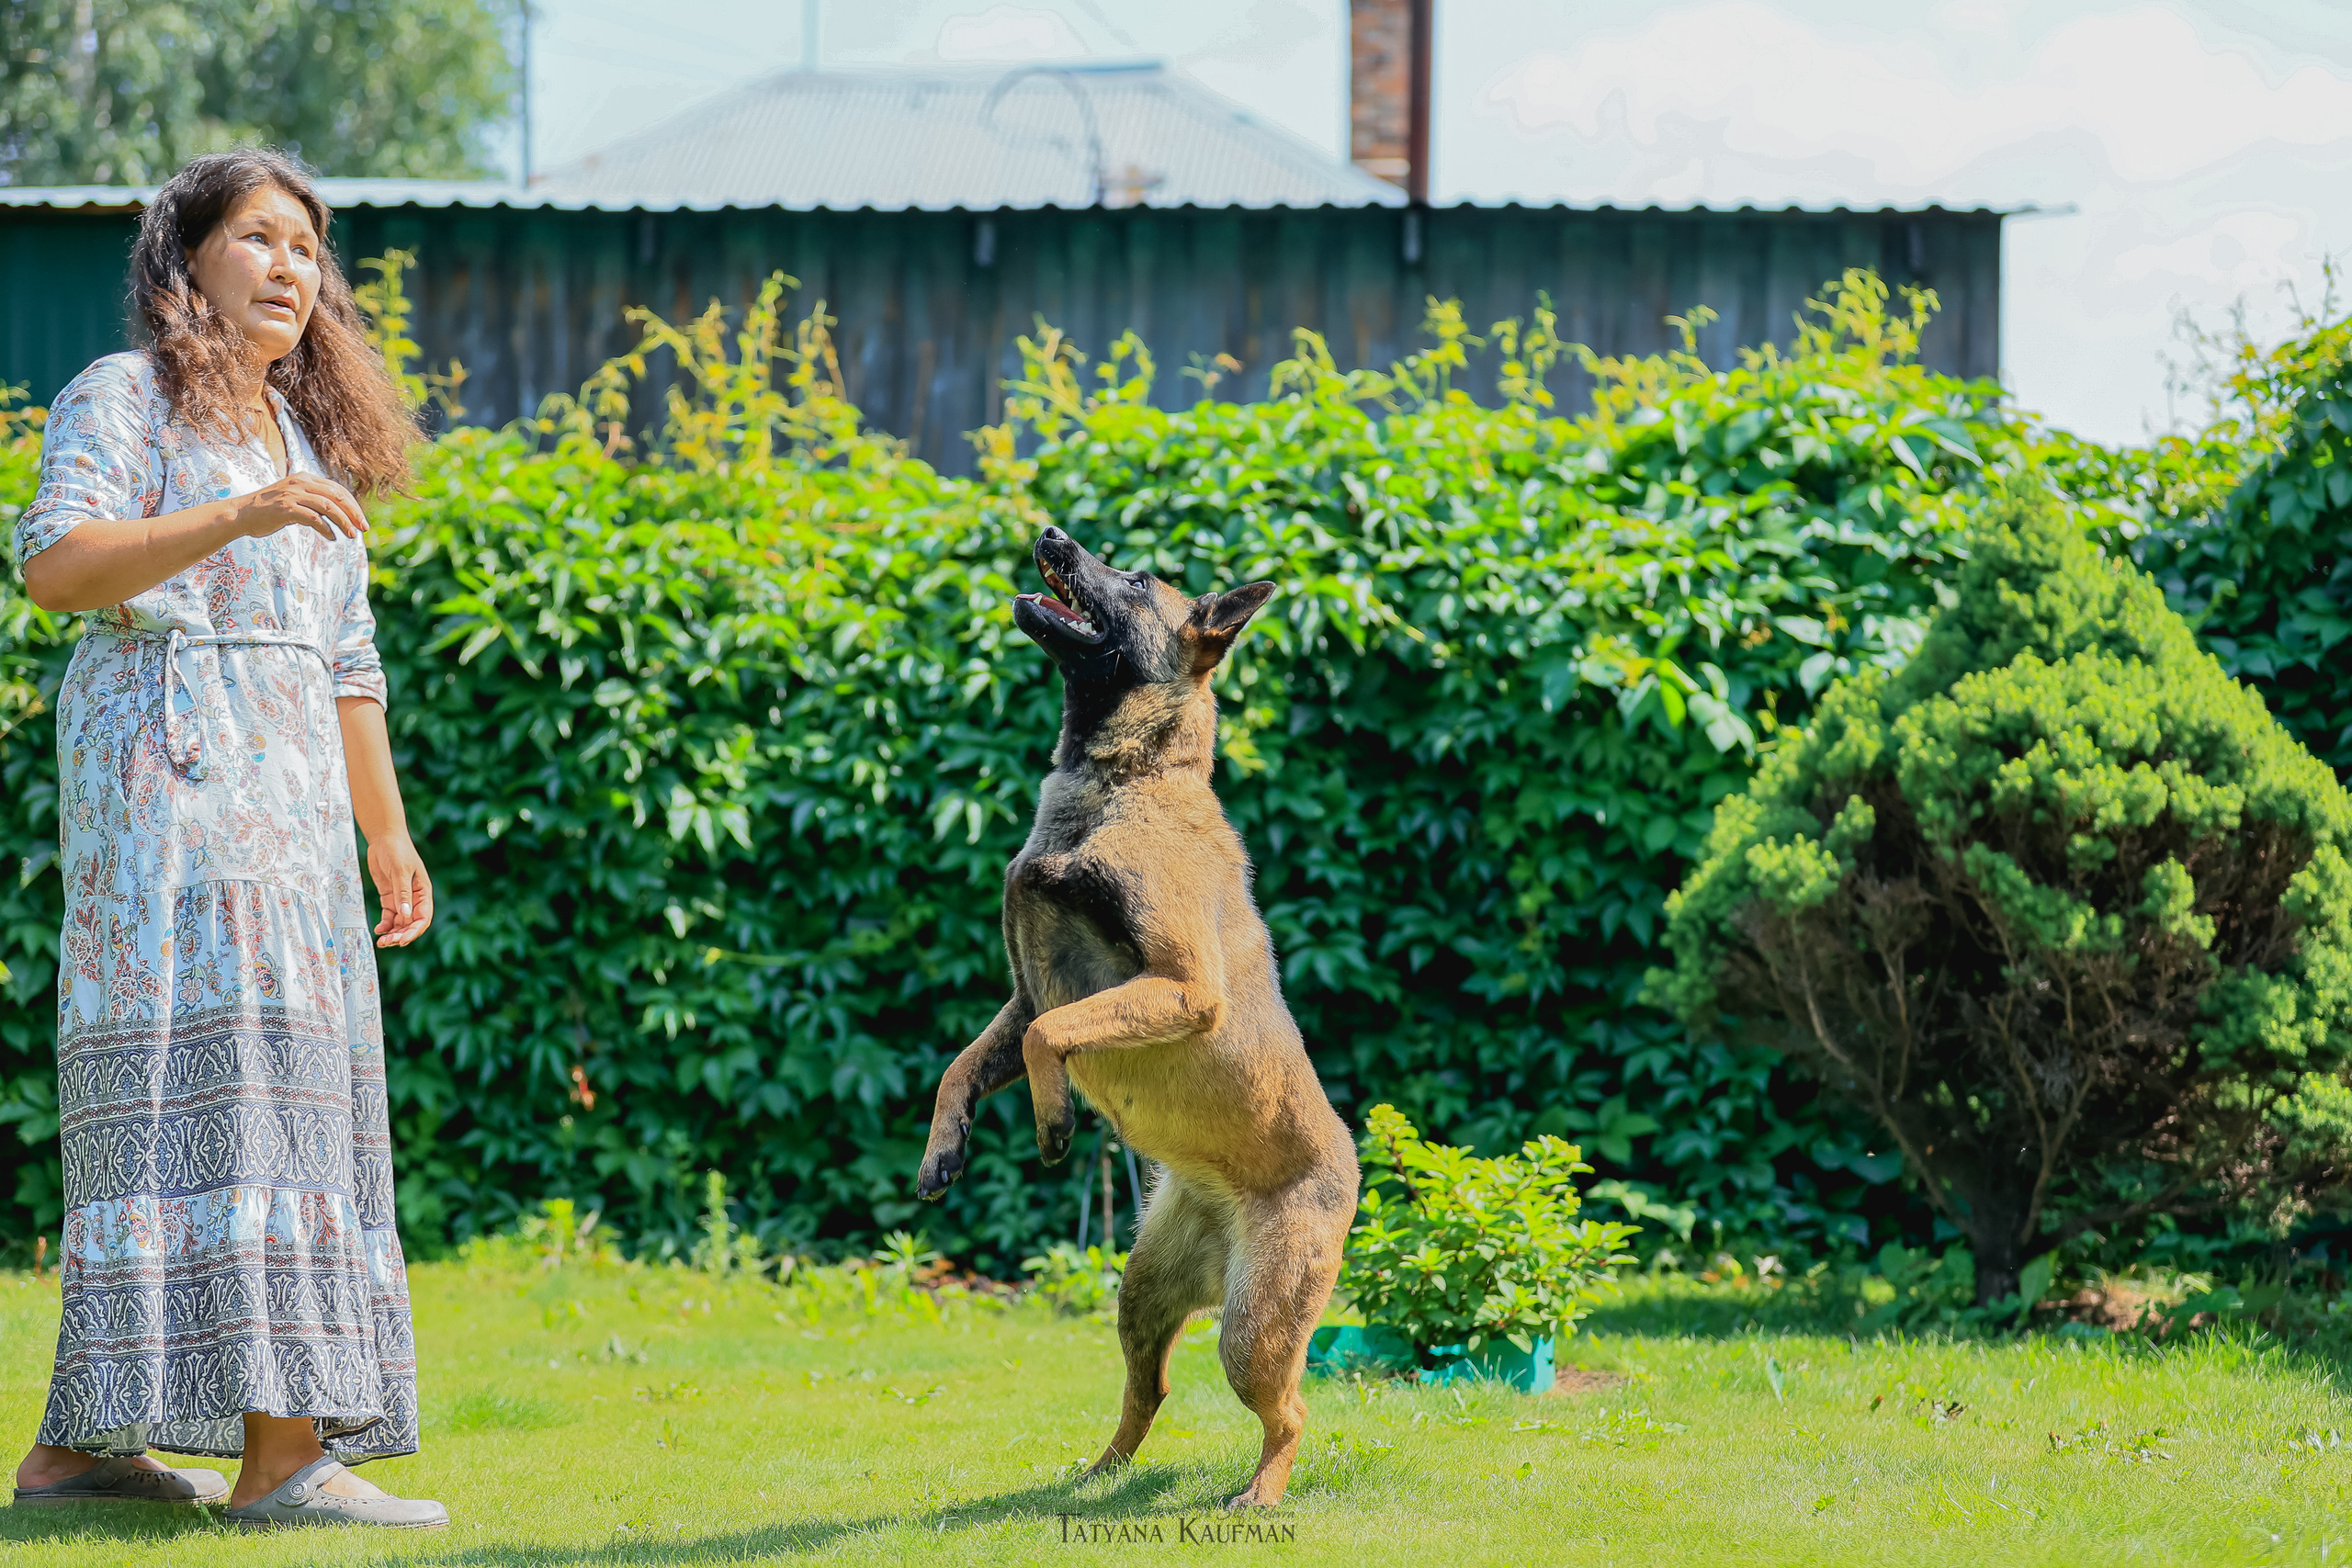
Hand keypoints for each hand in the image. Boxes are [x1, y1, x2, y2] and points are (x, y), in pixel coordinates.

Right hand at [230, 472, 368, 544]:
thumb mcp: (294, 498)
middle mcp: (300, 483)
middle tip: (363, 528)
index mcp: (305, 478)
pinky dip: (326, 529)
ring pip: (328, 506)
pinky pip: (313, 518)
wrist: (241, 513)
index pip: (337, 489)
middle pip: (337, 495)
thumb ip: (313, 501)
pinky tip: (331, 537)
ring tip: (352, 535)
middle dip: (353, 513)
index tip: (361, 520)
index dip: (353, 505)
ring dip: (343, 522)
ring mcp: (292, 494)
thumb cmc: (270, 509)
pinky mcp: (286, 508)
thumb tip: (338, 514)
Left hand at [367, 832, 432, 947]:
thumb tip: (405, 915)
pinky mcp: (389, 897)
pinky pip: (389, 916)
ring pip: (400, 922)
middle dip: (400, 935)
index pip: (423, 917)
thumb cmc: (397, 850)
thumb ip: (402, 893)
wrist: (384, 838)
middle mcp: (414, 898)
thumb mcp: (401, 871)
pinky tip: (378, 929)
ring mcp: (401, 898)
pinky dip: (385, 924)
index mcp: (423, 892)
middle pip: (411, 923)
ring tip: (381, 941)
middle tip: (386, 943)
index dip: (414, 931)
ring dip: (392, 933)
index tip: (402, 940)